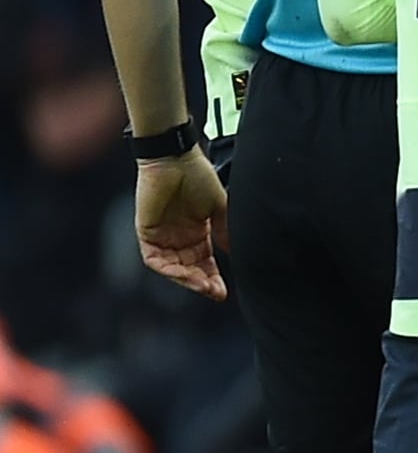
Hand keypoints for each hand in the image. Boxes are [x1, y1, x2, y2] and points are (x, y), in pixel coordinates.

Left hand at [135, 148, 227, 299]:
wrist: (174, 160)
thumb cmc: (198, 176)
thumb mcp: (219, 207)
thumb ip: (226, 230)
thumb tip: (237, 252)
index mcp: (196, 231)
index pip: (205, 262)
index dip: (213, 277)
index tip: (224, 292)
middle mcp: (178, 237)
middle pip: (189, 269)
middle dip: (202, 283)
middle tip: (216, 292)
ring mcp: (162, 237)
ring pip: (172, 268)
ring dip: (187, 279)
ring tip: (203, 286)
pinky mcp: (147, 234)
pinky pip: (155, 260)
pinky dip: (168, 270)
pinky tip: (184, 274)